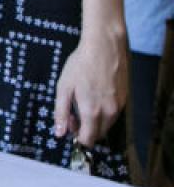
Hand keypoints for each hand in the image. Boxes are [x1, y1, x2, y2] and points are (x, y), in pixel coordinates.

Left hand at [54, 29, 127, 147]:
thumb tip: (59, 133)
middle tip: (74, 111)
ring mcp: (119, 105)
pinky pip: (114, 113)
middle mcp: (109, 112)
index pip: (88, 139)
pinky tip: (95, 94)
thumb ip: (61, 112)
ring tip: (84, 100)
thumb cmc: (81, 65)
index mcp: (92, 111)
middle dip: (86, 128)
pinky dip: (104, 111)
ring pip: (107, 124)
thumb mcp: (64, 87)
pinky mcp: (125, 98)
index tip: (70, 124)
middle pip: (98, 134)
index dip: (77, 136)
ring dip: (95, 120)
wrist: (104, 47)